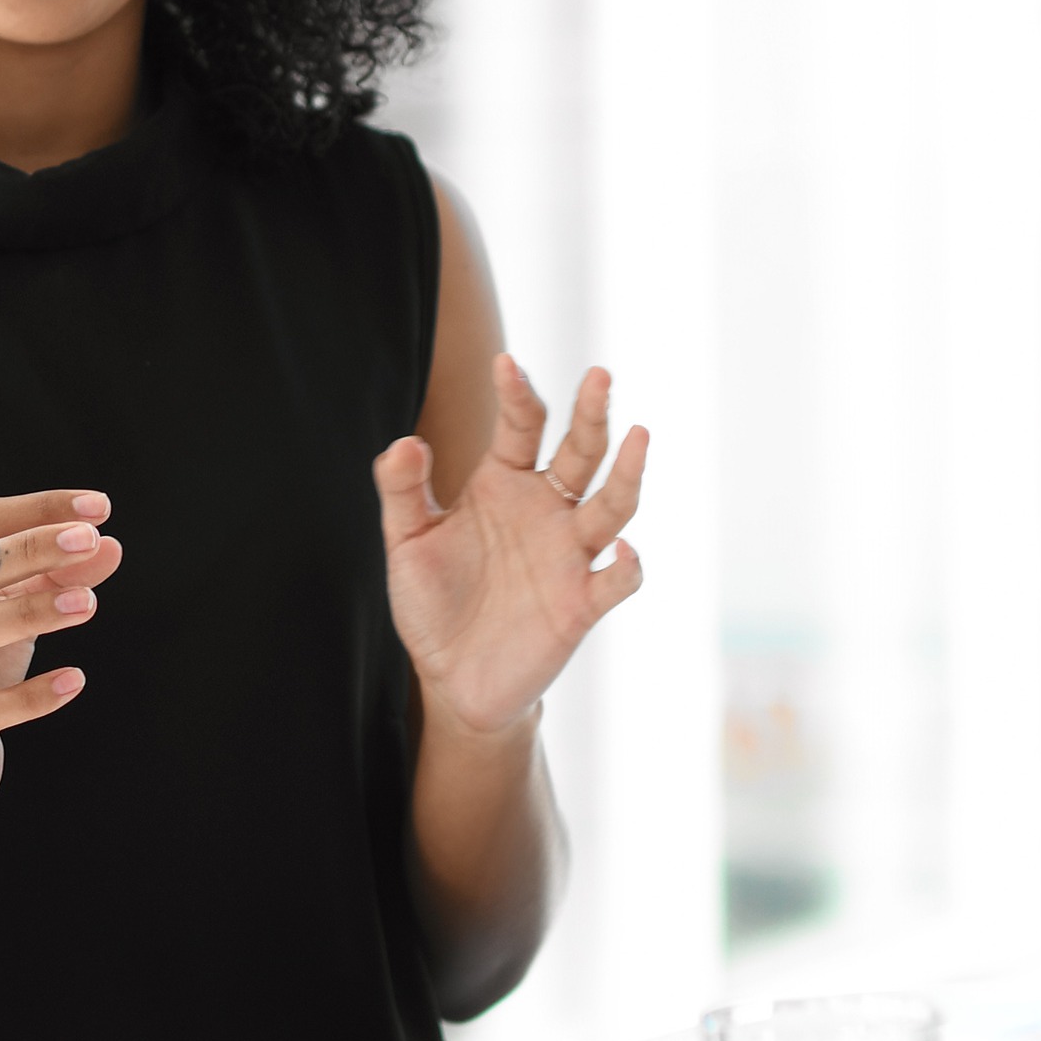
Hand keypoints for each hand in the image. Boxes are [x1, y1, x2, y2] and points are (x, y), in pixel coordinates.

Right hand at [0, 491, 126, 837]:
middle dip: (26, 549)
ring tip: (88, 603)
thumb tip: (108, 547)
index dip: (36, 509)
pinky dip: (30, 696)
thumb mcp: (11, 616)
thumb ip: (54, 578)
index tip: (99, 508)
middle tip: (89, 540)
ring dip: (27, 611)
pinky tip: (75, 680)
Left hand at [376, 357, 646, 737]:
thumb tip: (404, 442)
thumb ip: (401, 491)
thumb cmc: (433, 602)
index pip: (521, 426)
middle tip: (600, 374)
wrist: (452, 678)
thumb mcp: (406, 542)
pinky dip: (627, 565)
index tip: (504, 362)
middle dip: (592, 413)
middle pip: (580, 452)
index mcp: (504, 484)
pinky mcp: (582, 604)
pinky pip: (616, 580)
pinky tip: (623, 550)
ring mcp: (569, 555)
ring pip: (612, 505)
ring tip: (639, 434)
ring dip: (627, 473)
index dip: (516, 394)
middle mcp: (546, 510)